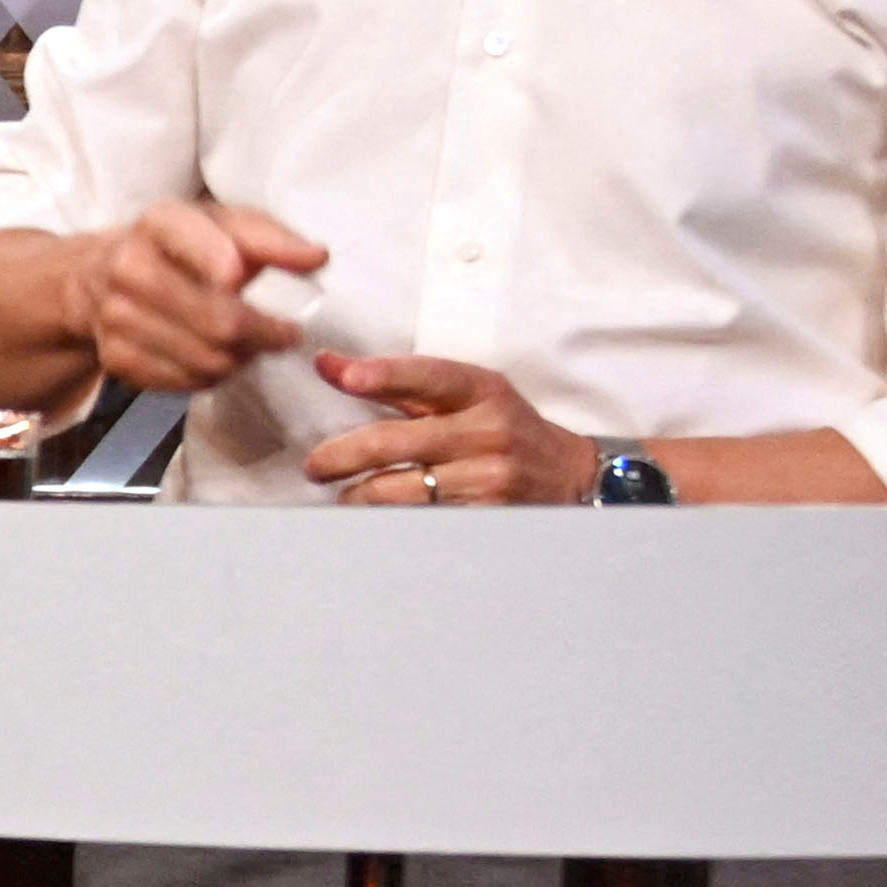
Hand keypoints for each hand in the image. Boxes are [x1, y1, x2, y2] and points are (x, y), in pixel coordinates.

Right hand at [77, 200, 336, 394]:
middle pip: (220, 322)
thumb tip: (316, 258)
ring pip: (208, 360)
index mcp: (159, 223)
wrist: (97, 275)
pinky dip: (213, 375)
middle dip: (266, 334)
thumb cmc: (181, 245)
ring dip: (242, 358)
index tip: (253, 282)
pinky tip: (217, 355)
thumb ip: (271, 237)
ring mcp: (116, 318)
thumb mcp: (222, 223)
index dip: (231, 269)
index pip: (205, 252)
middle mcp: (129, 268)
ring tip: (251, 343)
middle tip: (287, 334)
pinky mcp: (116, 359)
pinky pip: (186, 382)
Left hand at [306, 355, 600, 510]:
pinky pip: (422, 521)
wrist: (570, 478)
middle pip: (397, 442)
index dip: (384, 375)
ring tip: (344, 498)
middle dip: (343, 455)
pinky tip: (374, 522)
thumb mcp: (465, 394)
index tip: (346, 377)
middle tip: (316, 466)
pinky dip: (391, 522)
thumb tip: (328, 365)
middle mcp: (487, 431)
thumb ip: (394, 382)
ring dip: (359, 497)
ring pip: (401, 491)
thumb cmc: (506, 429)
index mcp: (482, 390)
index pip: (427, 377)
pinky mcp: (485, 517)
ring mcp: (488, 478)